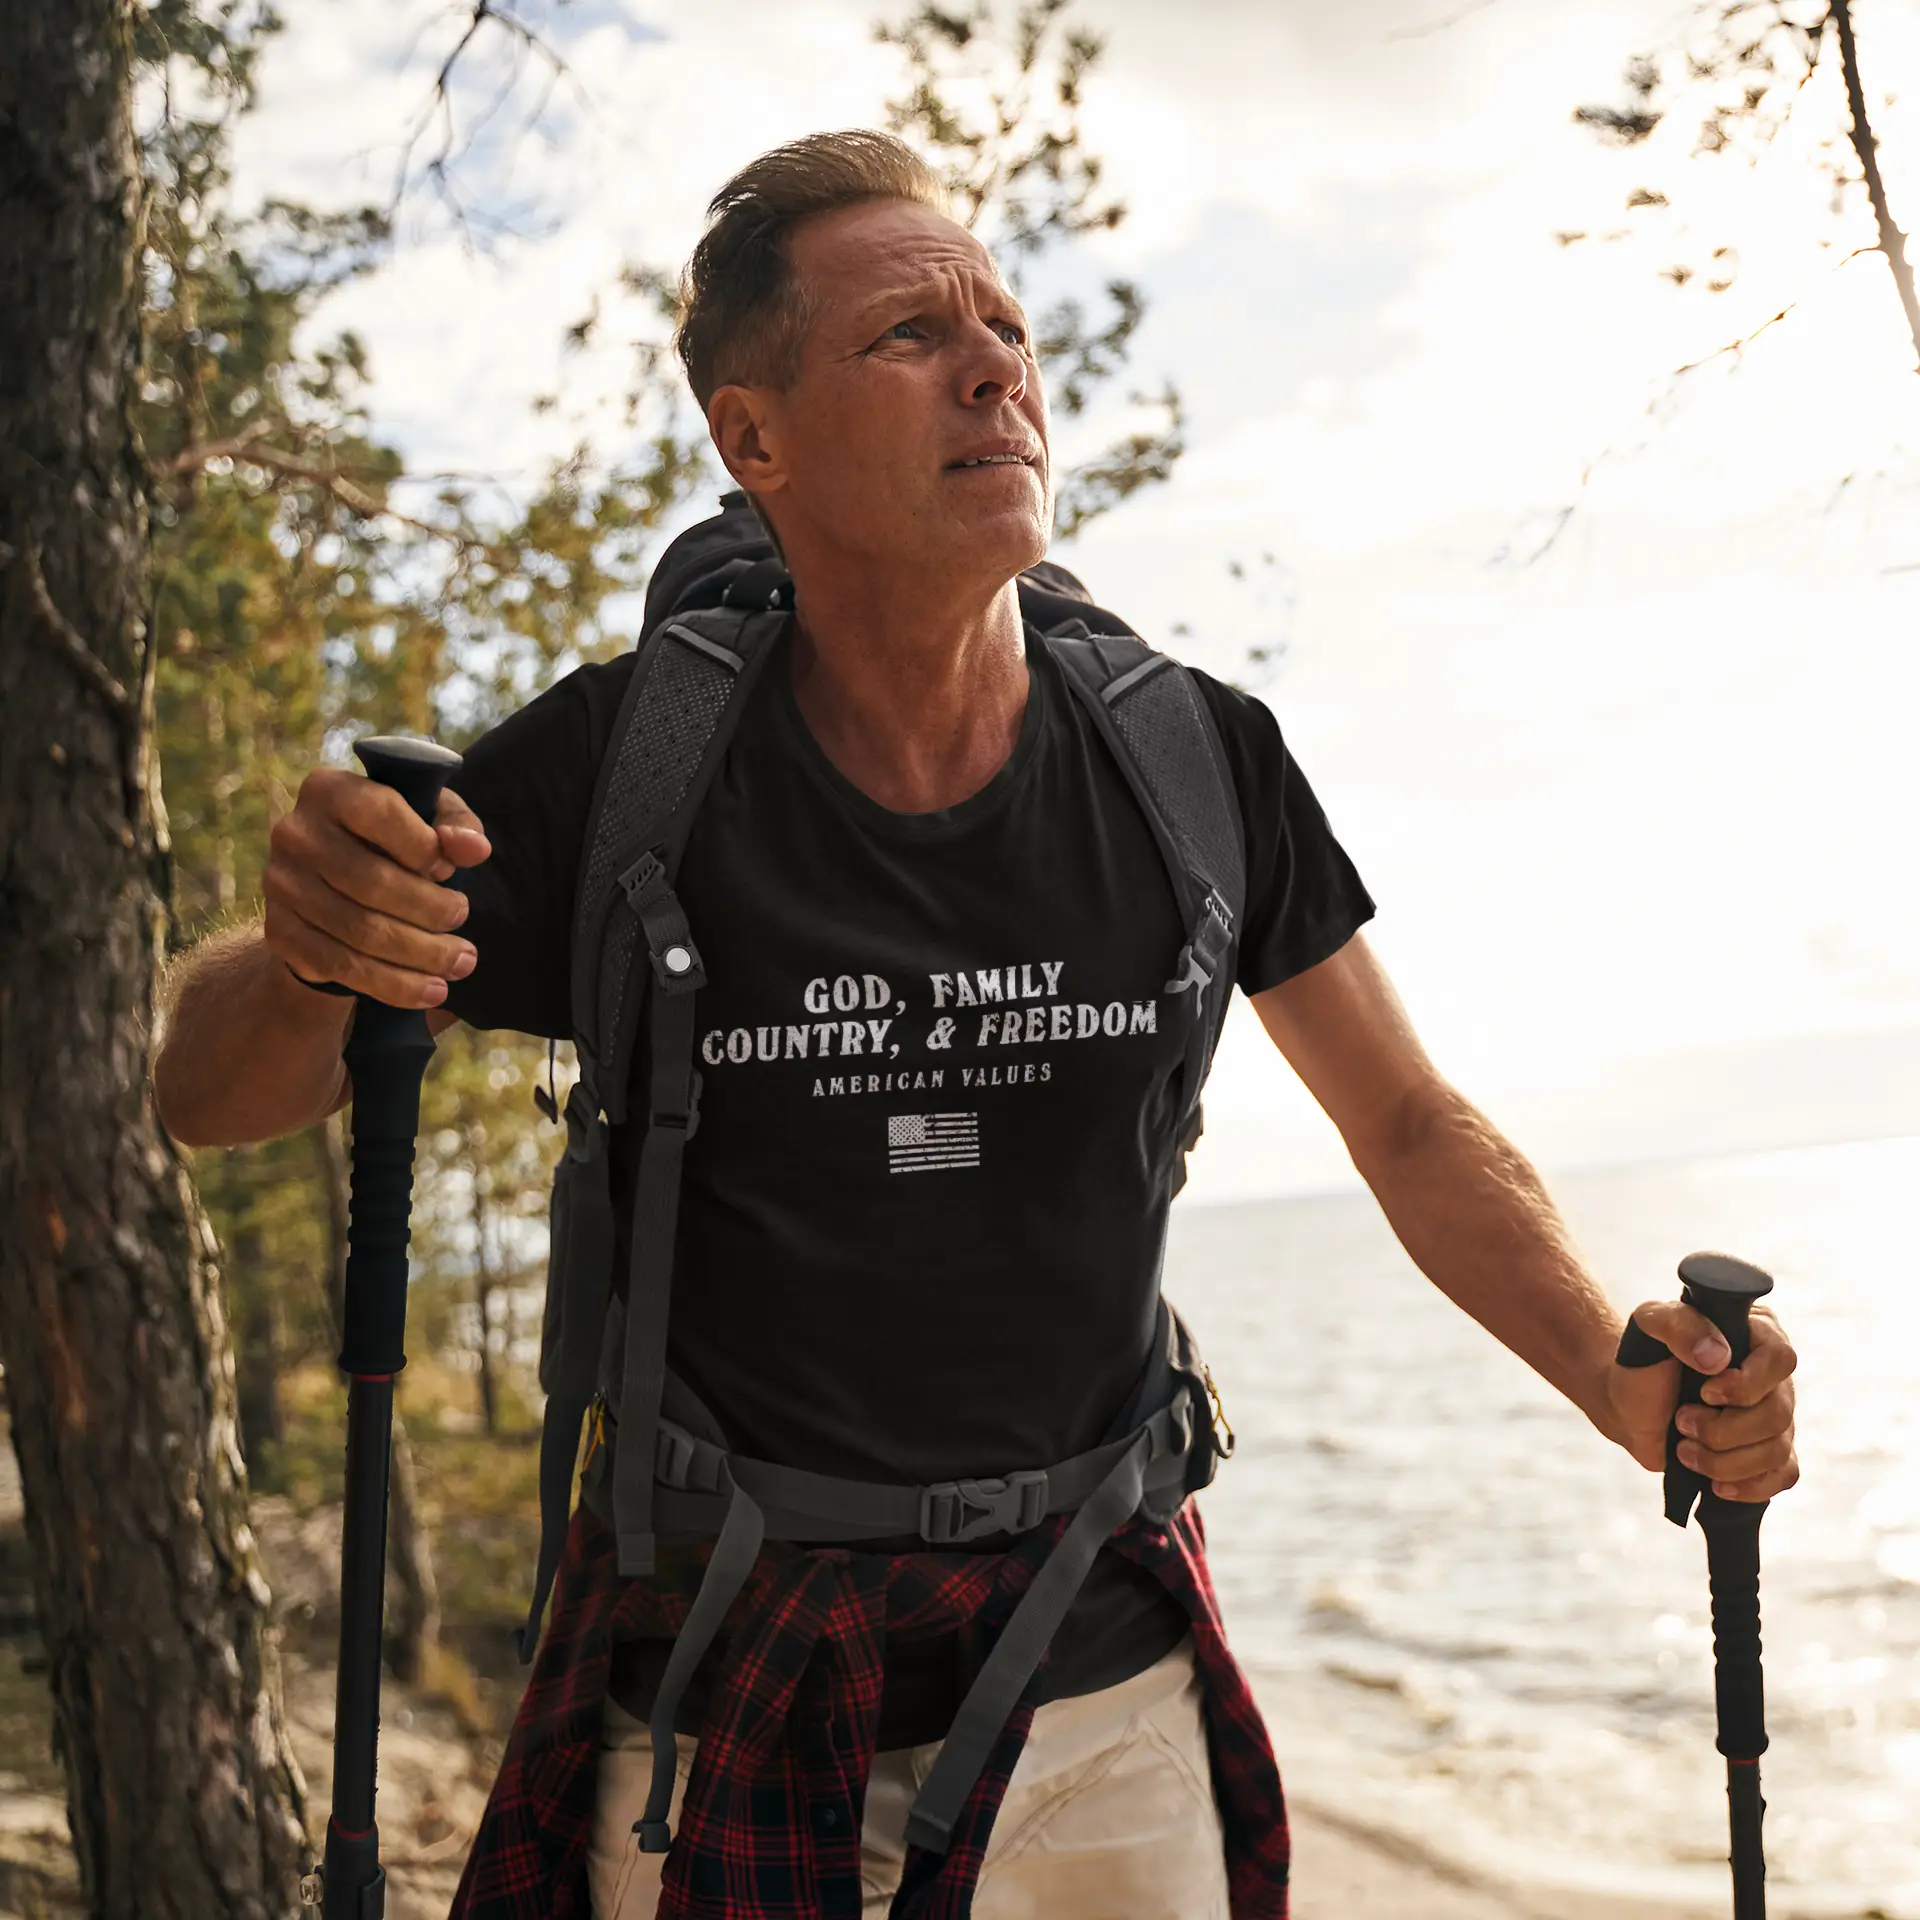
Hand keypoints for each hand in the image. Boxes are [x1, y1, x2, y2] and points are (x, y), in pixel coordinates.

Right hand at [264, 768, 491, 1008]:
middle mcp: (295, 833)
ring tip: (461, 963)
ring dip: (420, 954)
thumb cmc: (392, 838)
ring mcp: (282, 885)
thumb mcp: (427, 817)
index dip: (421, 845)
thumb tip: (474, 849)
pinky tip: (429, 991)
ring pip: (359, 931)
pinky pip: (340, 965)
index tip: (450, 869)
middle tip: (464, 921)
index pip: (377, 813)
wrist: (332, 883)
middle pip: (370, 881)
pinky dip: (392, 984)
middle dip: (429, 909)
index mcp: (328, 789)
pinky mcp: (280, 931)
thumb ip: (455, 824)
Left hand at [1607, 1301, 1798, 1501]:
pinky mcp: (1767, 1453)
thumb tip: (1717, 1356)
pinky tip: (1716, 1484)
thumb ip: (1678, 1324)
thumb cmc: (1643, 1359)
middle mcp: (1773, 1377)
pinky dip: (1748, 1486)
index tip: (1705, 1393)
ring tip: (1684, 1449)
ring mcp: (1775, 1417)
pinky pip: (1781, 1477)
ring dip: (1723, 1460)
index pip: (1780, 1359)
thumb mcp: (1648, 1323)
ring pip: (1776, 1451)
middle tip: (1681, 1421)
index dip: (1747, 1384)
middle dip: (1723, 1429)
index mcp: (1755, 1334)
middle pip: (1778, 1414)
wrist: (1628, 1404)